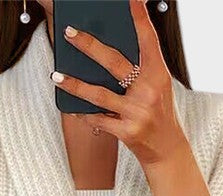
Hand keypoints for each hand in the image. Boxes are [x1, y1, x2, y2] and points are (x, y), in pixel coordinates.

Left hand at [50, 0, 189, 169]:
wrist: (167, 150)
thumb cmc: (157, 113)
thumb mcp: (157, 86)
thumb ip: (140, 67)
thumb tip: (107, 49)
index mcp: (159, 74)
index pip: (148, 39)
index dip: (138, 17)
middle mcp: (149, 91)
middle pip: (114, 63)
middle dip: (89, 46)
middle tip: (69, 33)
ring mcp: (138, 112)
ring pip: (99, 94)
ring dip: (74, 85)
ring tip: (56, 76)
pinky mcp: (127, 132)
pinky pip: (98, 119)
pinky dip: (84, 113)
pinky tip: (72, 107)